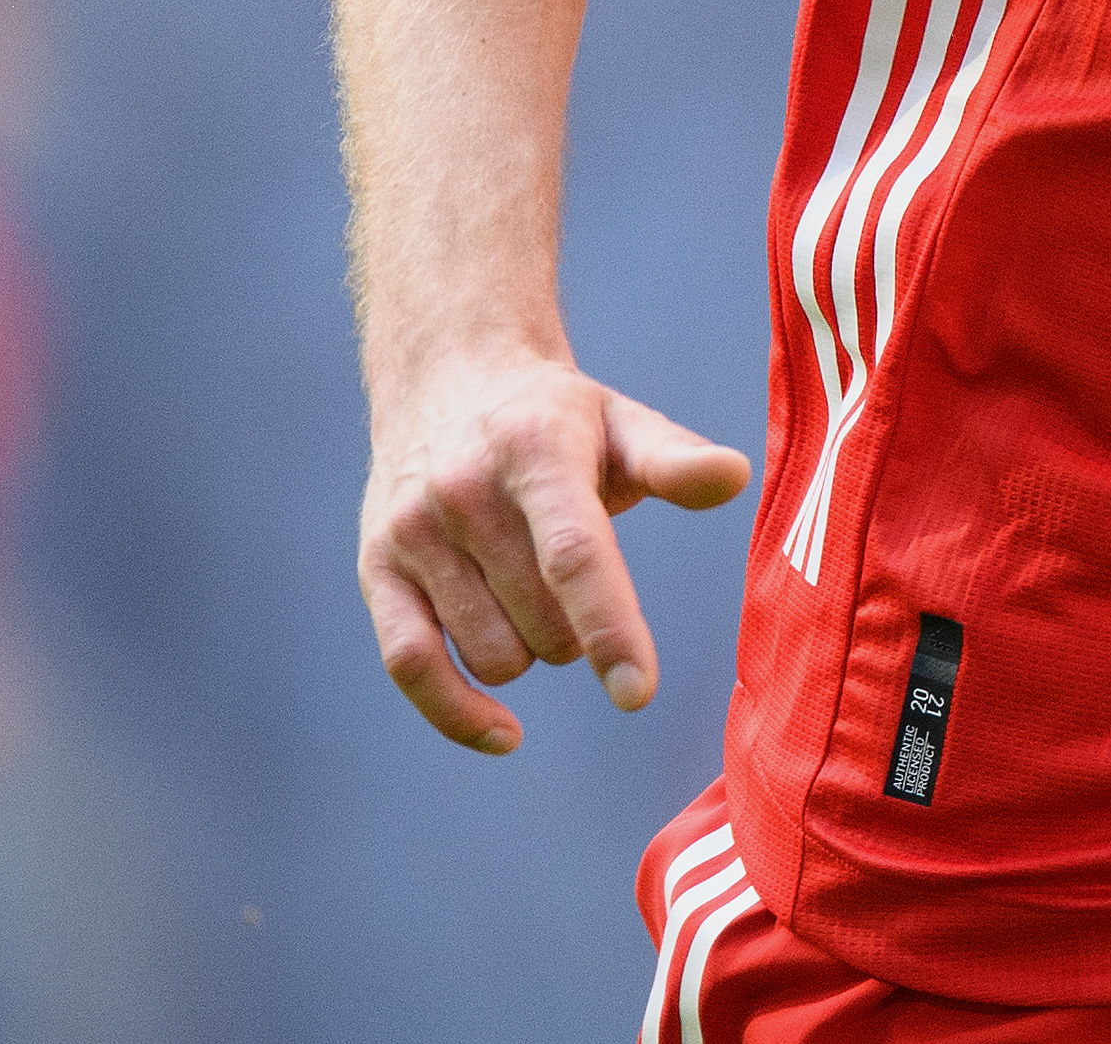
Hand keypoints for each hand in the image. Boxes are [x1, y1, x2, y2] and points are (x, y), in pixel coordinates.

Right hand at [358, 347, 749, 751]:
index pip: (574, 555)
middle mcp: (463, 491)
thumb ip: (676, 460)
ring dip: (531, 653)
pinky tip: (504, 732)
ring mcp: (413, 532)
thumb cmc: (556, 418)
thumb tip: (734, 477)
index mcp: (534, 450)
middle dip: (580, 632)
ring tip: (534, 593)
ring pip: (492, 655)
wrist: (448, 378)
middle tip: (578, 581)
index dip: (609, 627)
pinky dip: (457, 712)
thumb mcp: (622, 422)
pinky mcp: (375, 569)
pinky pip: (410, 666)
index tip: (636, 693)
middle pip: (542, 622)